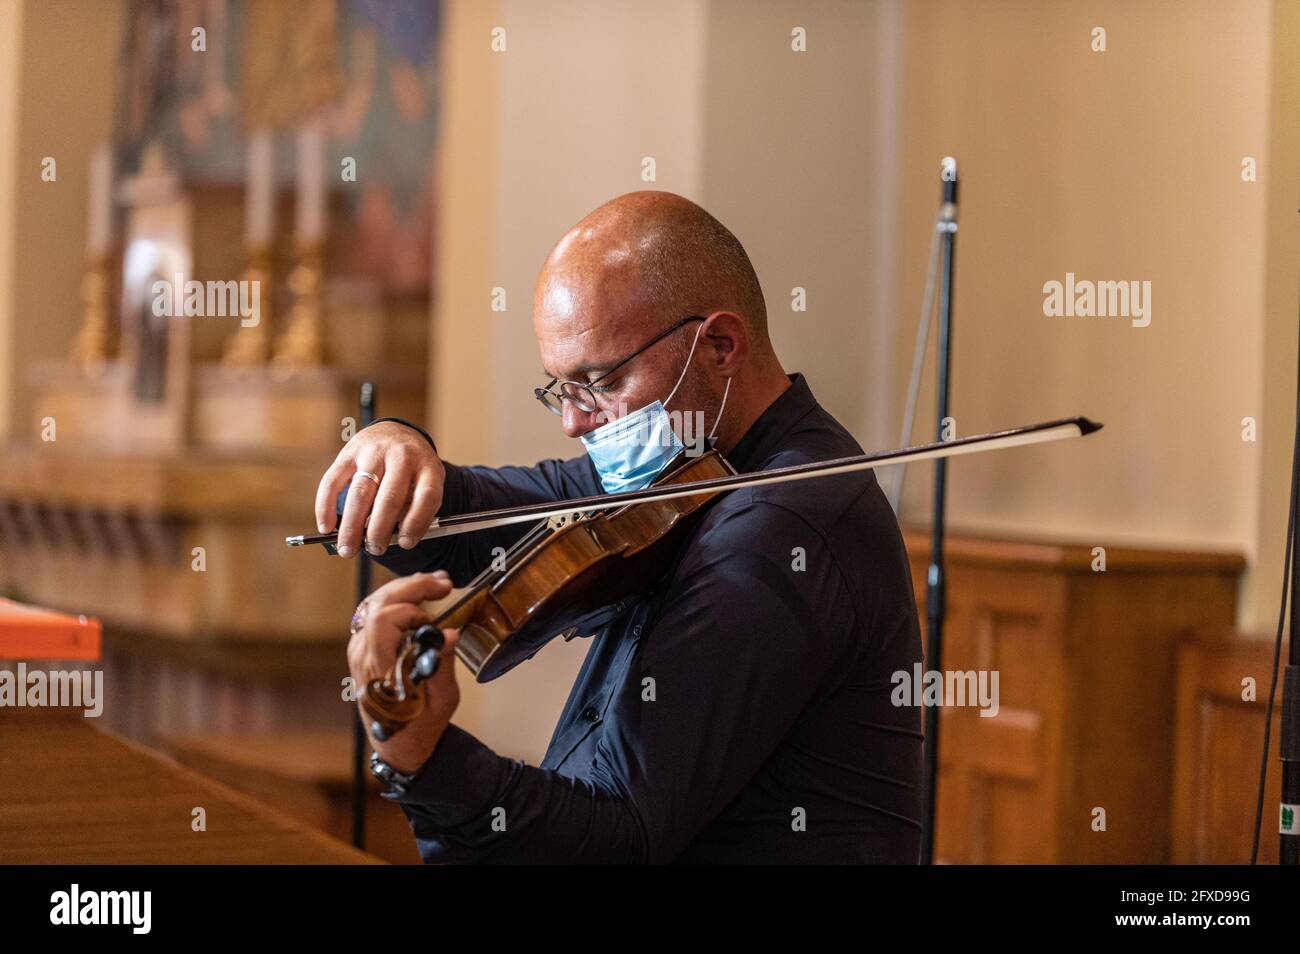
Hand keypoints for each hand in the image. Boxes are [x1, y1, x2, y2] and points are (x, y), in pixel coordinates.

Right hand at [316, 421, 444, 556]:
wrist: (395, 432)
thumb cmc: (412, 470)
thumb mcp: (425, 482)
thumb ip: (413, 508)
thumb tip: (390, 538)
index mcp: (428, 466)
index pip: (426, 496)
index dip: (416, 523)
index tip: (405, 544)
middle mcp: (402, 456)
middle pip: (389, 497)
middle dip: (380, 530)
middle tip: (375, 550)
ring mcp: (374, 452)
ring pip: (360, 493)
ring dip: (352, 526)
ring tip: (348, 549)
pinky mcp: (348, 453)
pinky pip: (333, 482)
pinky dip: (326, 507)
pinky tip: (326, 528)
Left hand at [348, 571, 461, 774]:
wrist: (399, 742)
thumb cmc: (421, 724)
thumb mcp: (442, 699)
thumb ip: (442, 664)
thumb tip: (450, 633)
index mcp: (379, 669)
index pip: (384, 621)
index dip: (412, 611)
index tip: (438, 617)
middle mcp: (363, 655)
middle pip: (378, 604)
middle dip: (412, 586)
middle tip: (443, 583)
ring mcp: (359, 650)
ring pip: (373, 603)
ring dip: (404, 588)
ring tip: (434, 584)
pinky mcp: (362, 647)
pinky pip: (374, 613)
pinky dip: (397, 599)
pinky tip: (418, 596)